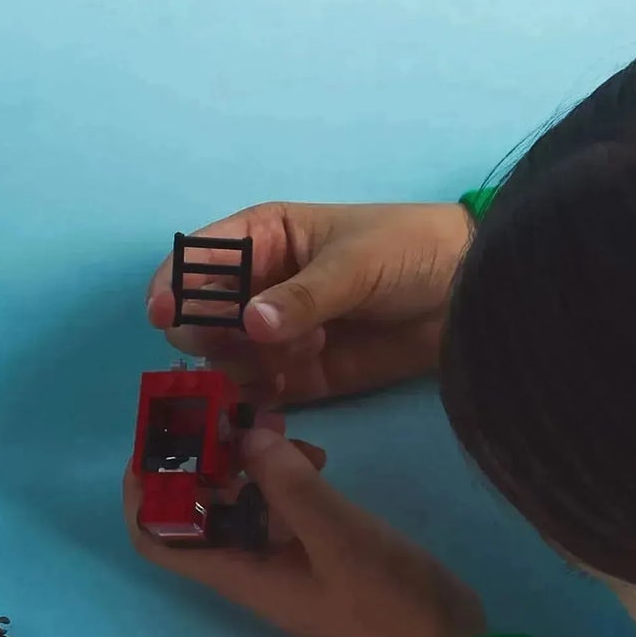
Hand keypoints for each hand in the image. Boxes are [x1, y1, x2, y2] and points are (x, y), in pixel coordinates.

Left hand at [125, 420, 487, 636]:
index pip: (156, 538)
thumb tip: (244, 436)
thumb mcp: (337, 536)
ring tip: (277, 423)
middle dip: (201, 458)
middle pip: (194, 509)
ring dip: (247, 461)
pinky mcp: (312, 548)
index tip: (156, 440)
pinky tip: (314, 452)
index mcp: (235, 572)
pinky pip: (280, 506)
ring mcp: (279, 557)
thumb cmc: (386, 601)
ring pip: (239, 500)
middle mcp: (246, 564)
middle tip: (227, 410)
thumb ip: (288, 485)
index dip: (142, 492)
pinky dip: (284, 475)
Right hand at [147, 202, 470, 404]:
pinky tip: (280, 389)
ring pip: (218, 359)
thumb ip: (304, 296)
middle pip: (197, 316)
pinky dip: (253, 397)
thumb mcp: (357, 263)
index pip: (198, 260)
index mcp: (263, 239)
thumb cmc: (412, 251)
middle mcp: (256, 287)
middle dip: (205, 335)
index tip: (164, 312)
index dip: (173, 284)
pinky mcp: (293, 376)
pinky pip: (251, 392)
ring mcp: (272, 335)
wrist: (470, 296)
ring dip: (236, 367)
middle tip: (241, 344)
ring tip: (288, 361)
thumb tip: (251, 324)